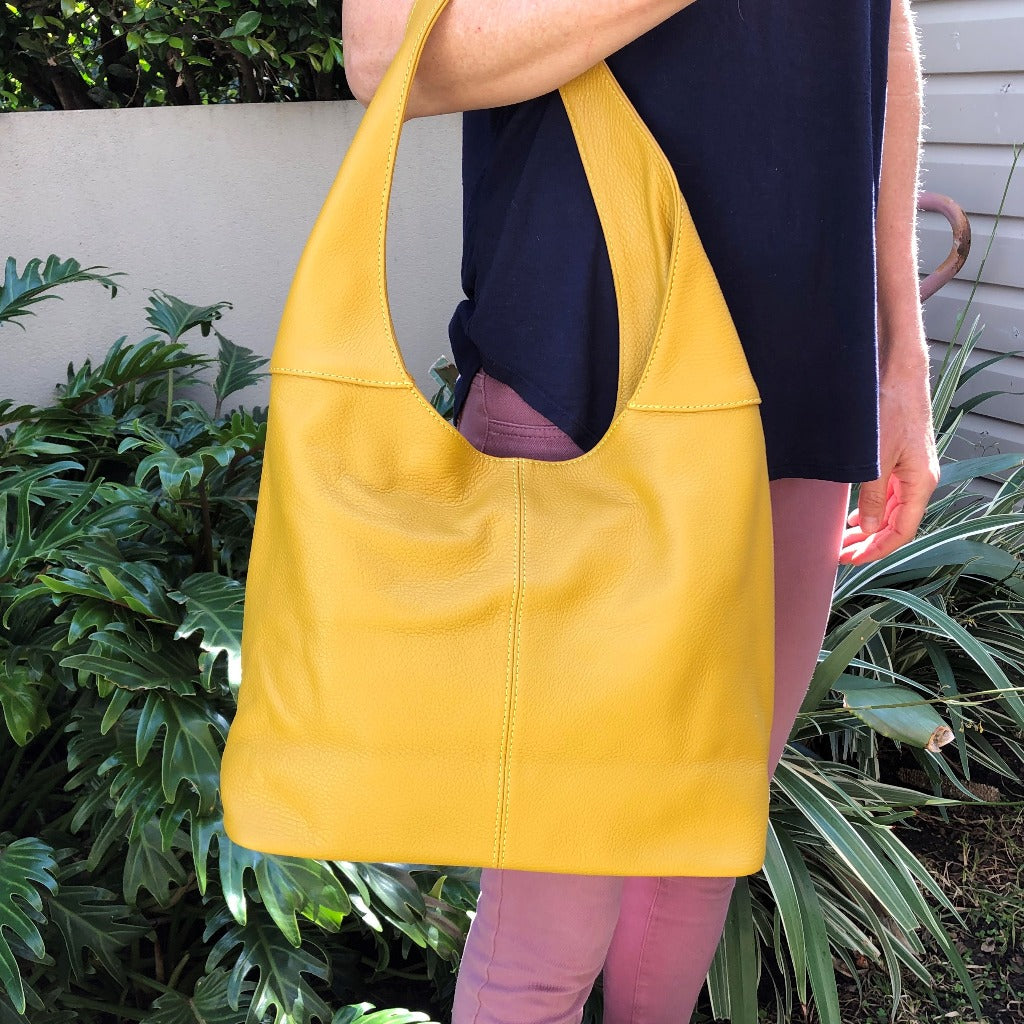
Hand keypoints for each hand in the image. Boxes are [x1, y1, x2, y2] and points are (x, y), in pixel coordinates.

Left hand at [838, 375, 940, 564]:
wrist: (898, 376)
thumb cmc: (890, 411)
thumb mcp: (876, 459)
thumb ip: (873, 496)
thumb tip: (870, 529)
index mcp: (920, 483)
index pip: (902, 531)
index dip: (877, 550)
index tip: (852, 559)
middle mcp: (920, 480)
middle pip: (897, 524)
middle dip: (870, 543)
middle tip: (842, 555)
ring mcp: (911, 470)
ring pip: (892, 510)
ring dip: (869, 527)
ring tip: (845, 541)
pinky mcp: (901, 460)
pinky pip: (889, 495)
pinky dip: (872, 509)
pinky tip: (856, 516)